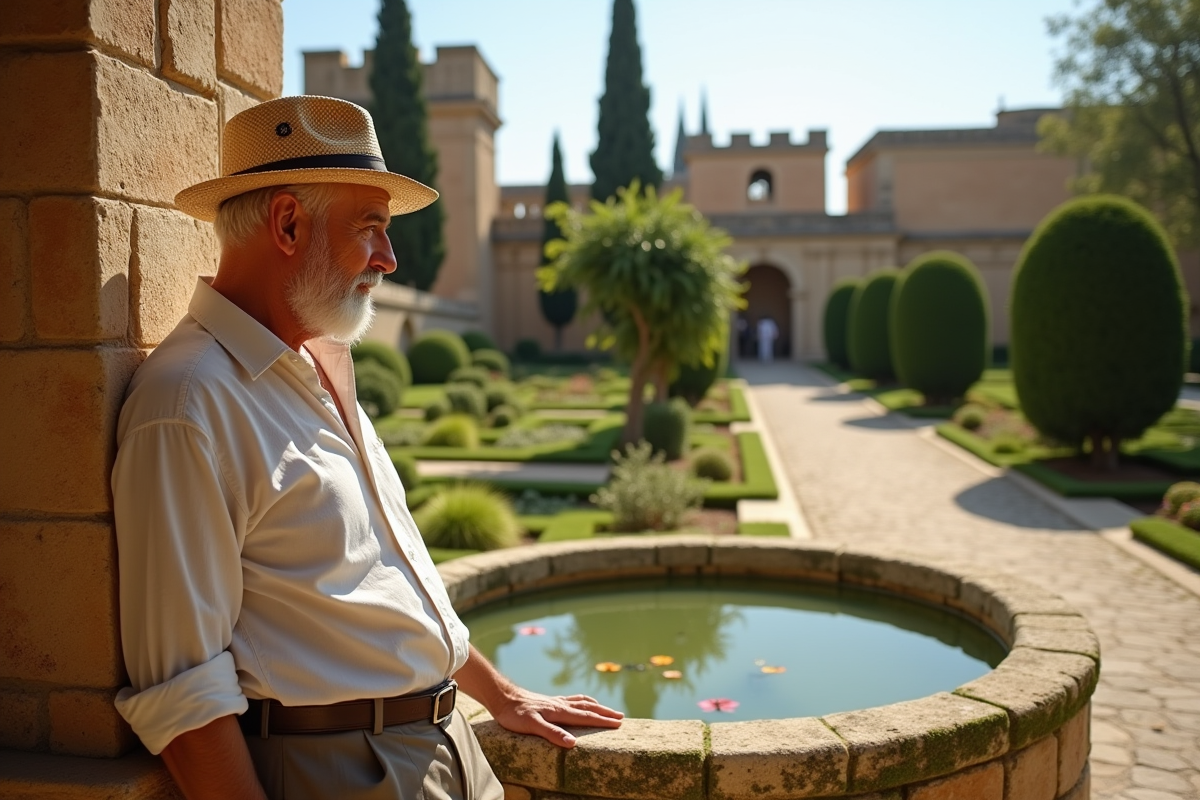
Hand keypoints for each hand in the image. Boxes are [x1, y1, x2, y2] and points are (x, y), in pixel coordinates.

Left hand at [489, 687, 622, 747]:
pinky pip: (570, 700)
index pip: (586, 717)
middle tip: (621, 717)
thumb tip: (572, 743)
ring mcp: (555, 702)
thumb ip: (552, 734)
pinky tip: (580, 702)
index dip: (603, 721)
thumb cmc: (515, 714)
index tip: (619, 724)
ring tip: (606, 709)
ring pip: (580, 702)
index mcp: (559, 712)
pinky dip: (581, 701)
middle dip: (605, 713)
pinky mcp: (548, 701)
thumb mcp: (532, 726)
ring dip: (595, 706)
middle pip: (588, 708)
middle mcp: (560, 705)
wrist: (502, 697)